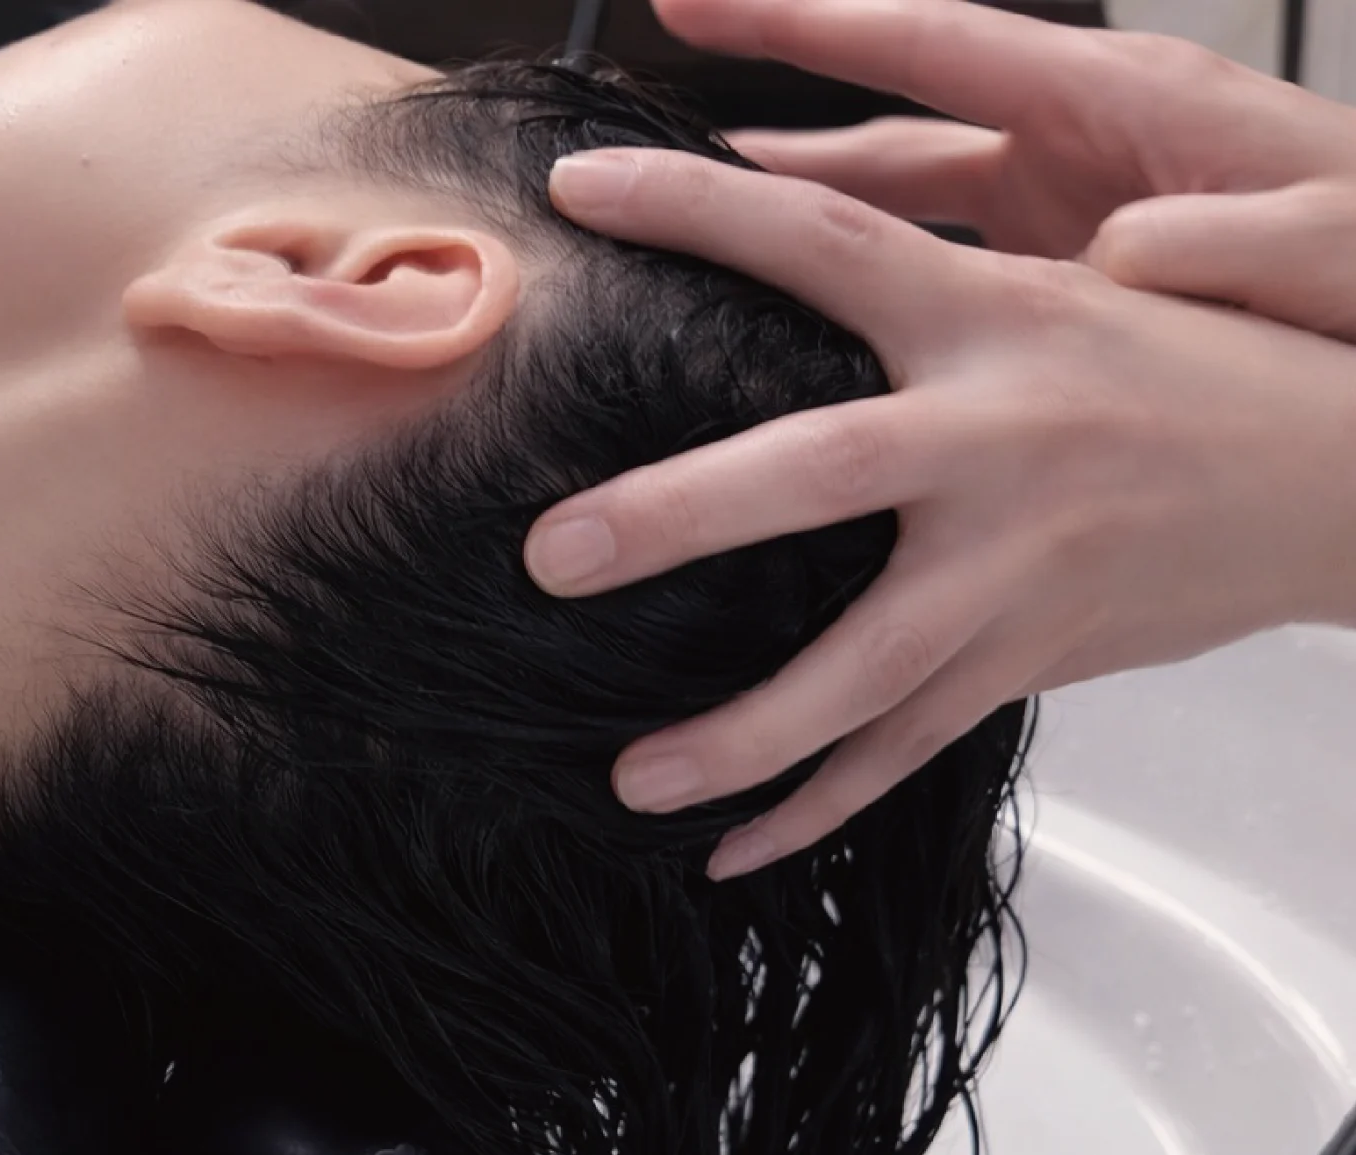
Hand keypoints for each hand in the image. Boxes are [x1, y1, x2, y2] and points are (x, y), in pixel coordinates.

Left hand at [526, 150, 1355, 877]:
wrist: (1340, 473)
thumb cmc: (1181, 369)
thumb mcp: (1057, 290)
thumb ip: (921, 287)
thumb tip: (753, 259)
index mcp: (992, 317)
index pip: (824, 238)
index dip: (697, 205)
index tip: (579, 188)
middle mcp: (1000, 441)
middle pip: (820, 472)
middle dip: (682, 516)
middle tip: (554, 556)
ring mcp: (1020, 567)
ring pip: (866, 667)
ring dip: (742, 735)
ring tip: (629, 778)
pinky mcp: (1035, 660)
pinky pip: (910, 753)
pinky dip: (818, 809)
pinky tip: (732, 849)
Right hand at [665, 0, 1355, 337]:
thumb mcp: (1335, 250)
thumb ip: (1237, 238)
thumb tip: (1123, 253)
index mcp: (1126, 107)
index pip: (928, 42)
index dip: (802, 19)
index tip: (693, 1)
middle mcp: (1082, 151)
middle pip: (885, 127)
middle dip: (765, 119)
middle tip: (645, 132)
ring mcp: (1072, 220)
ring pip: (900, 214)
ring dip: (800, 221)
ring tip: (690, 237)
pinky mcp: (1080, 295)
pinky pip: (943, 288)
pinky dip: (870, 304)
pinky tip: (805, 342)